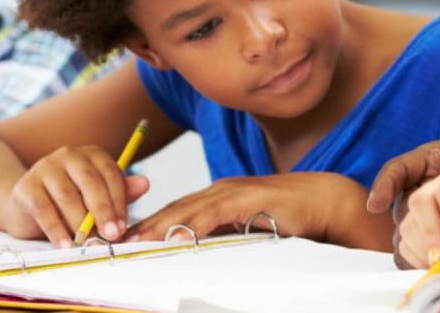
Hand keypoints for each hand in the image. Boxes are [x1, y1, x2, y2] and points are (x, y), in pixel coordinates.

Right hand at [1, 145, 149, 246]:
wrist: (26, 207)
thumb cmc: (71, 202)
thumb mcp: (97, 197)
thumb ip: (120, 192)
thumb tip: (145, 184)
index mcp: (92, 154)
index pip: (111, 174)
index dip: (119, 201)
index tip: (123, 227)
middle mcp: (69, 155)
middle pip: (90, 182)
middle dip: (103, 211)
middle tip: (112, 236)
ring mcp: (44, 168)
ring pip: (67, 196)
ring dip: (80, 224)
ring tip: (89, 244)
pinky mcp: (25, 187)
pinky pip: (44, 210)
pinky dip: (56, 230)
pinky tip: (66, 246)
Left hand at [123, 173, 392, 251]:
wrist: (325, 199)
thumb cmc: (291, 216)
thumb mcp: (250, 226)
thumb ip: (226, 234)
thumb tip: (200, 250)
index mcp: (219, 195)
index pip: (176, 211)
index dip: (149, 224)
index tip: (124, 240)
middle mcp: (221, 189)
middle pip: (173, 208)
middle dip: (143, 225)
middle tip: (114, 242)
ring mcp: (233, 191)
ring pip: (187, 209)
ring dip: (158, 226)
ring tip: (132, 242)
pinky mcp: (247, 198)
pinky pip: (213, 213)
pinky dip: (191, 224)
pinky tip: (175, 236)